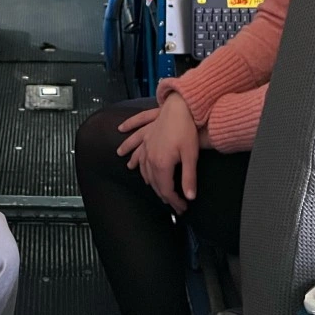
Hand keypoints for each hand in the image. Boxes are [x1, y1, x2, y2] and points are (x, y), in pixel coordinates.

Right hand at [116, 93, 198, 213]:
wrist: (180, 106)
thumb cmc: (187, 130)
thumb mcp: (191, 156)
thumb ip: (188, 178)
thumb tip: (190, 198)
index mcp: (161, 164)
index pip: (166, 189)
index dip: (174, 201)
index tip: (182, 208)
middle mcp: (149, 156)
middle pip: (153, 181)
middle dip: (162, 194)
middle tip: (172, 202)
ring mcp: (145, 144)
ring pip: (141, 165)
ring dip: (143, 176)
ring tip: (148, 185)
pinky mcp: (146, 133)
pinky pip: (134, 143)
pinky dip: (128, 147)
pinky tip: (122, 150)